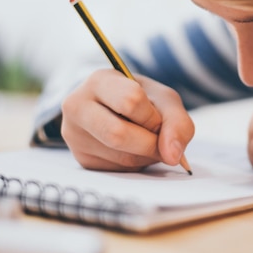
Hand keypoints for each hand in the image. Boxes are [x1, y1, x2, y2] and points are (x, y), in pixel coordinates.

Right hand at [61, 70, 194, 170]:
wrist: (114, 108)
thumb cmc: (141, 100)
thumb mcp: (164, 99)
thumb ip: (177, 122)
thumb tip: (172, 156)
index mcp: (99, 81)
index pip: (130, 100)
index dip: (152, 116)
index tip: (157, 117)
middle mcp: (77, 106)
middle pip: (118, 134)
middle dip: (150, 142)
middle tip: (158, 138)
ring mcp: (74, 134)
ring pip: (120, 157)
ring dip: (147, 156)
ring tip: (146, 141)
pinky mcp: (81, 159)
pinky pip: (117, 170)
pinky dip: (136, 165)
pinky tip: (133, 150)